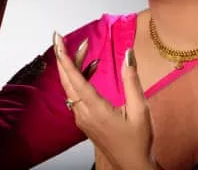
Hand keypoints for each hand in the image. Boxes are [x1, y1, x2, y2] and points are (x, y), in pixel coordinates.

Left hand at [53, 32, 157, 169]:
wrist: (132, 166)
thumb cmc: (138, 140)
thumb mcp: (140, 109)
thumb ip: (132, 80)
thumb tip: (128, 54)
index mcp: (95, 110)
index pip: (74, 78)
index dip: (64, 57)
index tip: (57, 40)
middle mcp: (83, 114)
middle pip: (67, 80)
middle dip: (66, 57)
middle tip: (68, 39)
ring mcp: (81, 118)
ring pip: (70, 87)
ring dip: (74, 66)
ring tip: (84, 49)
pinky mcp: (84, 120)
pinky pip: (75, 94)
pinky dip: (80, 78)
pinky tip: (90, 69)